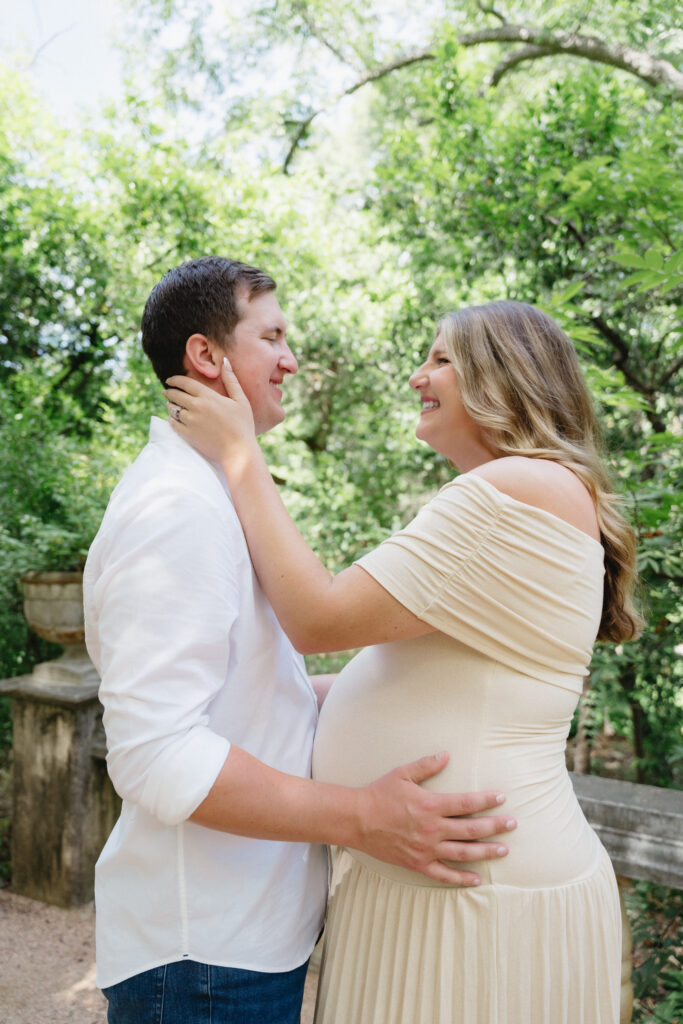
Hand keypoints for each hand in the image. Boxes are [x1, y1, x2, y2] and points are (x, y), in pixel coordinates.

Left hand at [164, 359, 257, 467]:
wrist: (238, 451)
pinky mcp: (187, 434)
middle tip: (167, 391)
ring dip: (170, 405)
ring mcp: (190, 421)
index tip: (170, 380)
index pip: (184, 383)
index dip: (174, 380)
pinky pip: (173, 423)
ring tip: (171, 405)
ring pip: (172, 409)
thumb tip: (226, 361)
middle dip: (169, 392)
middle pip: (175, 395)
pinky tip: (174, 419)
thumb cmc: (243, 425)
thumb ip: (231, 380)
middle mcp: (196, 407)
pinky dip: (172, 419)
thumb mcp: (241, 400)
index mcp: (208, 396)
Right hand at [356, 752, 515, 885]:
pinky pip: (444, 874)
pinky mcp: (418, 864)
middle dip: (495, 826)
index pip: (466, 803)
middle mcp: (432, 829)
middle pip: (471, 829)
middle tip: (512, 824)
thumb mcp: (402, 774)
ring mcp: (426, 849)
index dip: (486, 800)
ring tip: (503, 850)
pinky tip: (477, 878)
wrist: (357, 820)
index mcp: (431, 805)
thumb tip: (446, 754)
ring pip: (463, 853)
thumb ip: (426, 765)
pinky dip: (462, 878)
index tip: (501, 798)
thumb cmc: (379, 794)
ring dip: (485, 851)